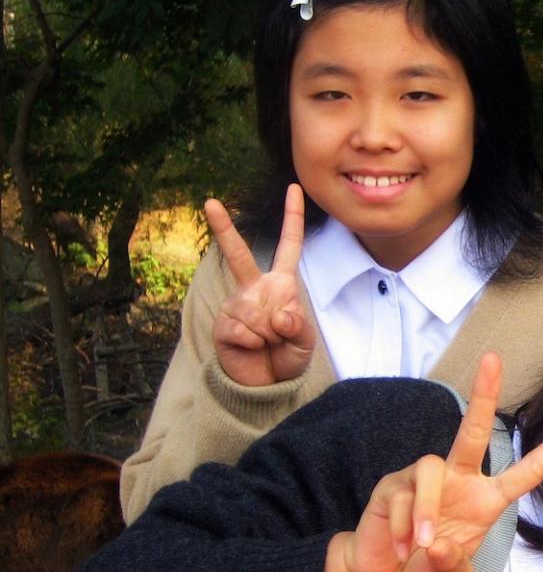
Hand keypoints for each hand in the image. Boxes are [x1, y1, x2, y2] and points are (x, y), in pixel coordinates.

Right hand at [206, 184, 313, 385]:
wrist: (265, 383)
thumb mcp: (304, 342)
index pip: (289, 246)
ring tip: (268, 343)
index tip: (293, 188)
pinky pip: (243, 330)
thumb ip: (299, 327)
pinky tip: (252, 348)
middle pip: (238, 255)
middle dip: (223, 229)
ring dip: (269, 334)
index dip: (292, 218)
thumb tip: (278, 316)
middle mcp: (254, 288)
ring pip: (254, 313)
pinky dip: (254, 344)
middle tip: (209, 202)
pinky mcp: (223, 325)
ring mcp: (236, 305)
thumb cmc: (286, 356)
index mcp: (280, 284)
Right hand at [323, 353, 542, 571]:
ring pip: (430, 470)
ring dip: (426, 512)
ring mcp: (425, 479)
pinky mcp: (394, 484)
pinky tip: (400, 547)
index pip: (528, 470)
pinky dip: (402, 528)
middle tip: (493, 359)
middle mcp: (459, 480)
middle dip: (484, 394)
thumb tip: (442, 546)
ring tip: (420, 547)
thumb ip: (453, 571)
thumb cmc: (423, 571)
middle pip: (473, 431)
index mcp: (485, 500)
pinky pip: (403, 497)